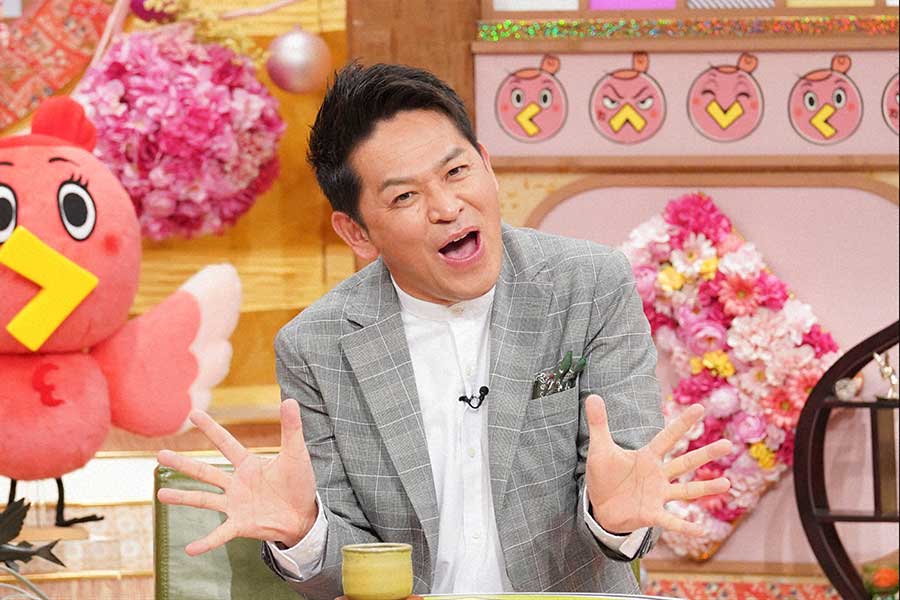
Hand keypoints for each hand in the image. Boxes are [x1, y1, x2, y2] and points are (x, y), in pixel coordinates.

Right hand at [157, 400, 317, 554]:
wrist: (305, 515)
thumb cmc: (299, 483)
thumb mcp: (296, 454)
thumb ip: (292, 428)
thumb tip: (290, 399)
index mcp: (248, 464)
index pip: (225, 443)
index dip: (211, 428)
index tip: (193, 413)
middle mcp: (236, 483)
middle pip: (204, 471)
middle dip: (183, 463)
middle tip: (160, 455)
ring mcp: (235, 505)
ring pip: (203, 499)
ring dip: (183, 497)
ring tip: (160, 495)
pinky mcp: (240, 525)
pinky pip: (219, 534)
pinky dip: (206, 542)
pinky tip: (190, 549)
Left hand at [584, 395, 731, 535]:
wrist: (599, 506)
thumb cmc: (604, 476)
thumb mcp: (599, 449)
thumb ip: (598, 423)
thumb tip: (592, 396)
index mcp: (647, 457)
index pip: (668, 437)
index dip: (682, 423)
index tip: (700, 408)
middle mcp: (658, 475)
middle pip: (685, 462)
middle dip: (705, 454)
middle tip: (728, 445)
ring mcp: (658, 495)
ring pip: (686, 491)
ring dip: (706, 488)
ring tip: (727, 483)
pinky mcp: (652, 514)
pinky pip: (671, 522)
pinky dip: (685, 527)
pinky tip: (702, 531)